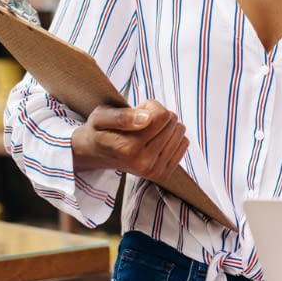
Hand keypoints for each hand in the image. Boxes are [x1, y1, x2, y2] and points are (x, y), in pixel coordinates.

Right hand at [71, 101, 190, 184]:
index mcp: (128, 148)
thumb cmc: (100, 131)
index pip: (161, 115)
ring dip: (165, 126)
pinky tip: (155, 141)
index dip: (150, 106)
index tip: (138, 111)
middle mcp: (143, 163)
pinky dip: (172, 138)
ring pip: (180, 131)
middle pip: (172, 121)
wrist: (97, 154)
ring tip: (146, 132)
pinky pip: (184, 144)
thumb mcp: (101, 117)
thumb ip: (122, 116)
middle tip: (140, 122)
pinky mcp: (163, 174)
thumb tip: (146, 118)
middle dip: (158, 115)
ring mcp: (154, 171)